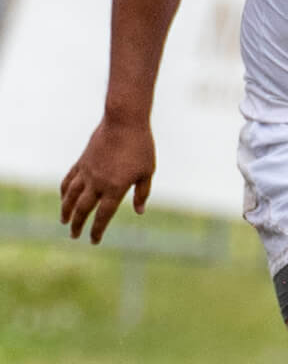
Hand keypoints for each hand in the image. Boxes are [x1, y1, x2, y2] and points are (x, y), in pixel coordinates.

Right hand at [59, 117, 155, 243]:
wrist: (124, 122)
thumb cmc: (141, 147)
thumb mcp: (147, 172)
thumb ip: (142, 193)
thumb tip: (139, 212)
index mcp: (116, 188)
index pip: (104, 215)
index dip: (98, 230)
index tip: (93, 241)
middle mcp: (98, 182)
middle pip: (84, 209)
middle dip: (78, 224)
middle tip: (74, 236)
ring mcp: (87, 171)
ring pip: (71, 196)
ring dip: (66, 210)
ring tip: (64, 221)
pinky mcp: (82, 161)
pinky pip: (69, 180)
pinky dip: (64, 191)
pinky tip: (63, 198)